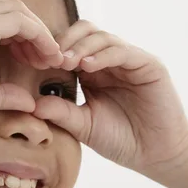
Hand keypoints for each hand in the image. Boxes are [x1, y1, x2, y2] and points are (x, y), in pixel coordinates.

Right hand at [0, 0, 63, 135]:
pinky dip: (38, 34)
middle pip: (7, 7)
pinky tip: (47, 56)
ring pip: (15, 8)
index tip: (30, 61)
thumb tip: (28, 100)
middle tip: (46, 59)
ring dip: (38, 31)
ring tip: (50, 59)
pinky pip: (18, 19)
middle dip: (32, 30)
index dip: (18, 36)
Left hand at [29, 20, 187, 172]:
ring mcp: (129, 60)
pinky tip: (87, 66)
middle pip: (85, 31)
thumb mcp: (84, 126)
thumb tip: (31, 104)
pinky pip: (123, 51)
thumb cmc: (120, 140)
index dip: (52, 50)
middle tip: (51, 58)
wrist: (156, 155)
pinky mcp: (148, 65)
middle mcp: (110, 60)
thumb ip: (61, 113)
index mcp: (92, 71)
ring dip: (81, 46)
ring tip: (65, 61)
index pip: (70, 45)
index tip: (35, 62)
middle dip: (65, 40)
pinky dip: (104, 55)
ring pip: (102, 37)